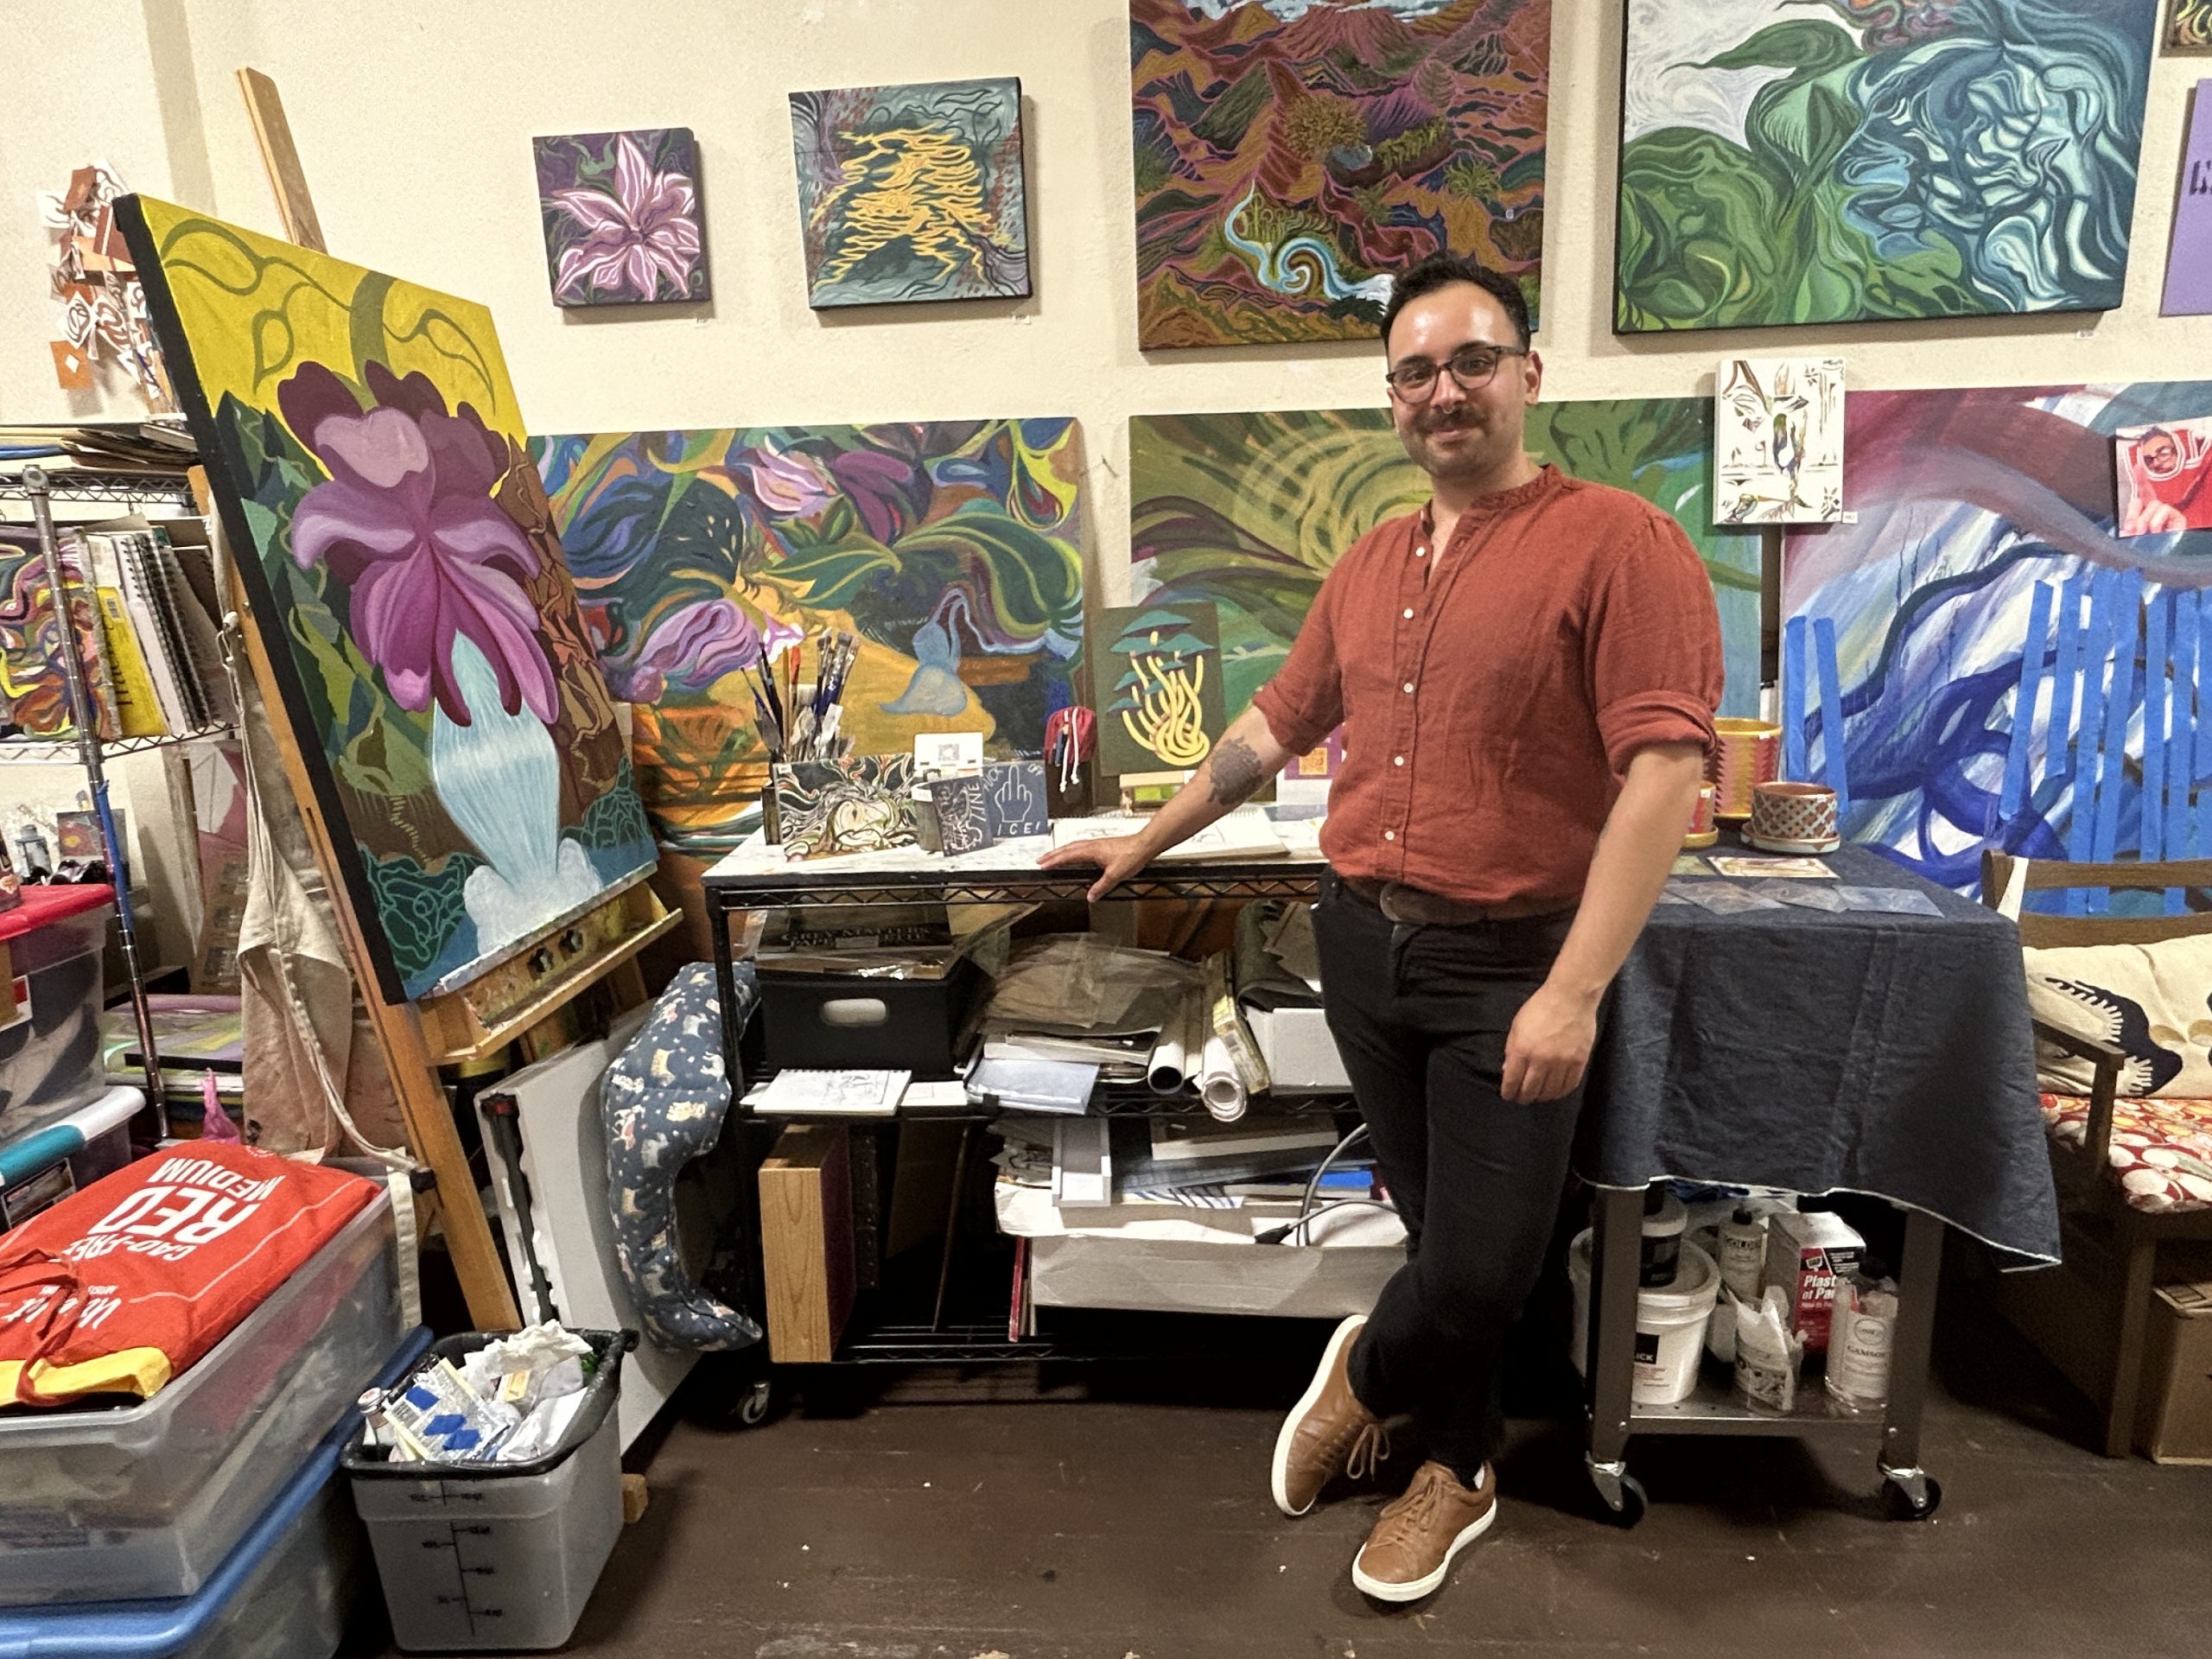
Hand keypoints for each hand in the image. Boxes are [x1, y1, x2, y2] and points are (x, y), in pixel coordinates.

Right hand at [1037, 835, 1150, 901]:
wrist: (1144, 845)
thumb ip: (1102, 886)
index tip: (1043, 865)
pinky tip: (1075, 855)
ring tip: (1052, 857)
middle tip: (1040, 860)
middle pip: (1067, 849)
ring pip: (1074, 846)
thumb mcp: (1116, 875)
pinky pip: (1081, 847)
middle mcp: (1092, 845)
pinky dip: (1072, 851)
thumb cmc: (1132, 855)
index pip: (1068, 856)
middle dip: (1052, 854)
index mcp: (1092, 850)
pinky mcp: (1102, 845)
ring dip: (1061, 852)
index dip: (1054, 860)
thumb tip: (1090, 896)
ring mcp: (1097, 844)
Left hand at [1501, 981, 1599, 1103]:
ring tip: (1539, 1095)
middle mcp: (1541, 1060)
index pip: (1512, 1081)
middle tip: (1522, 1098)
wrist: (1570, 997)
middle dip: (1524, 1097)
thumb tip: (1508, 1070)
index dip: (1509, 1092)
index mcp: (1522, 1050)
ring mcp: (1562, 1062)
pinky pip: (1569, 1085)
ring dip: (1542, 1097)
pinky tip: (1556, 1091)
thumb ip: (1511, 1050)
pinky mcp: (1579, 1062)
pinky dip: (1561, 1092)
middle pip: (1531, 1090)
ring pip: (1550, 1092)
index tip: (1508, 1096)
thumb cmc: (1540, 1008)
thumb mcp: (1517, 1026)